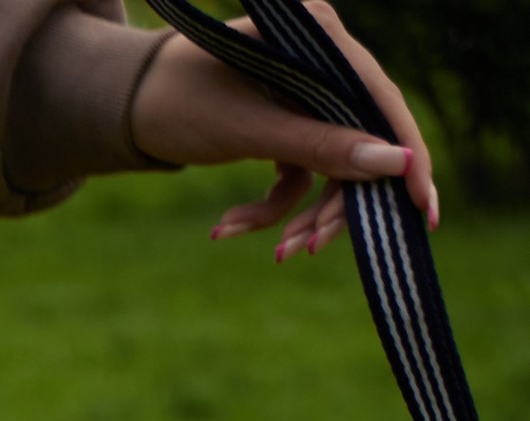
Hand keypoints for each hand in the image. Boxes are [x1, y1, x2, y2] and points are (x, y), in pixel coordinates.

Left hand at [131, 0, 437, 259]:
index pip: (382, 102)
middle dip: (337, 204)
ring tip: (278, 253)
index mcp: (321, 39)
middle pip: (359, 143)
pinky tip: (224, 228)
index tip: (425, 210)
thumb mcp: (252, 130)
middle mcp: (322, 62)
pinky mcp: (284, 127)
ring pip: (330, 170)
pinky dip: (269, 210)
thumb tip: (394, 167)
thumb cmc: (180, 100)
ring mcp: (304, 97)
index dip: (407, 158)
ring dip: (305, 217)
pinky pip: (295, 179)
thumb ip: (322, 148)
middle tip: (309, 248)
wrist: (123, 106)